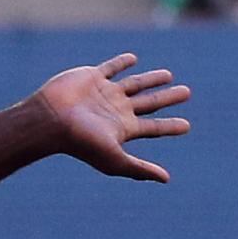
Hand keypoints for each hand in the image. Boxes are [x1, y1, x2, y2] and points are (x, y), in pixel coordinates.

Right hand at [33, 52, 190, 181]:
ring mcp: (105, 93)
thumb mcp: (114, 159)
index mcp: (124, 129)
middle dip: (167, 98)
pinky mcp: (92, 77)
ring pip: (135, 84)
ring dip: (151, 79)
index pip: (154, 128)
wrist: (51, 120)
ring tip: (168, 75)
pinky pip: (111, 68)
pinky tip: (133, 59)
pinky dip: (122, 63)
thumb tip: (166, 179)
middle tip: (186, 92)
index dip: (170, 126)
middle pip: (149, 103)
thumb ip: (139, 168)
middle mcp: (116, 110)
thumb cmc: (81, 142)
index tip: (186, 126)